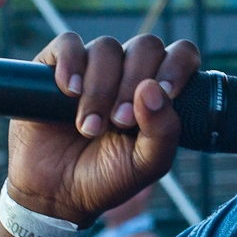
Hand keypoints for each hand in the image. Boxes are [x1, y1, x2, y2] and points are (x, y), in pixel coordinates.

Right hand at [6, 34, 199, 226]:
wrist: (55, 192)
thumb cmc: (106, 177)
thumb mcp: (146, 165)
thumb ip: (163, 131)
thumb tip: (152, 87)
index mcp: (158, 91)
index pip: (181, 54)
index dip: (177, 66)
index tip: (168, 91)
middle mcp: (128, 72)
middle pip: (145, 46)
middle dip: (134, 84)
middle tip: (120, 122)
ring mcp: (92, 66)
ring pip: (107, 47)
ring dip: (100, 90)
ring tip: (89, 128)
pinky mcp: (56, 66)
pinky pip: (68, 43)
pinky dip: (71, 63)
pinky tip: (69, 91)